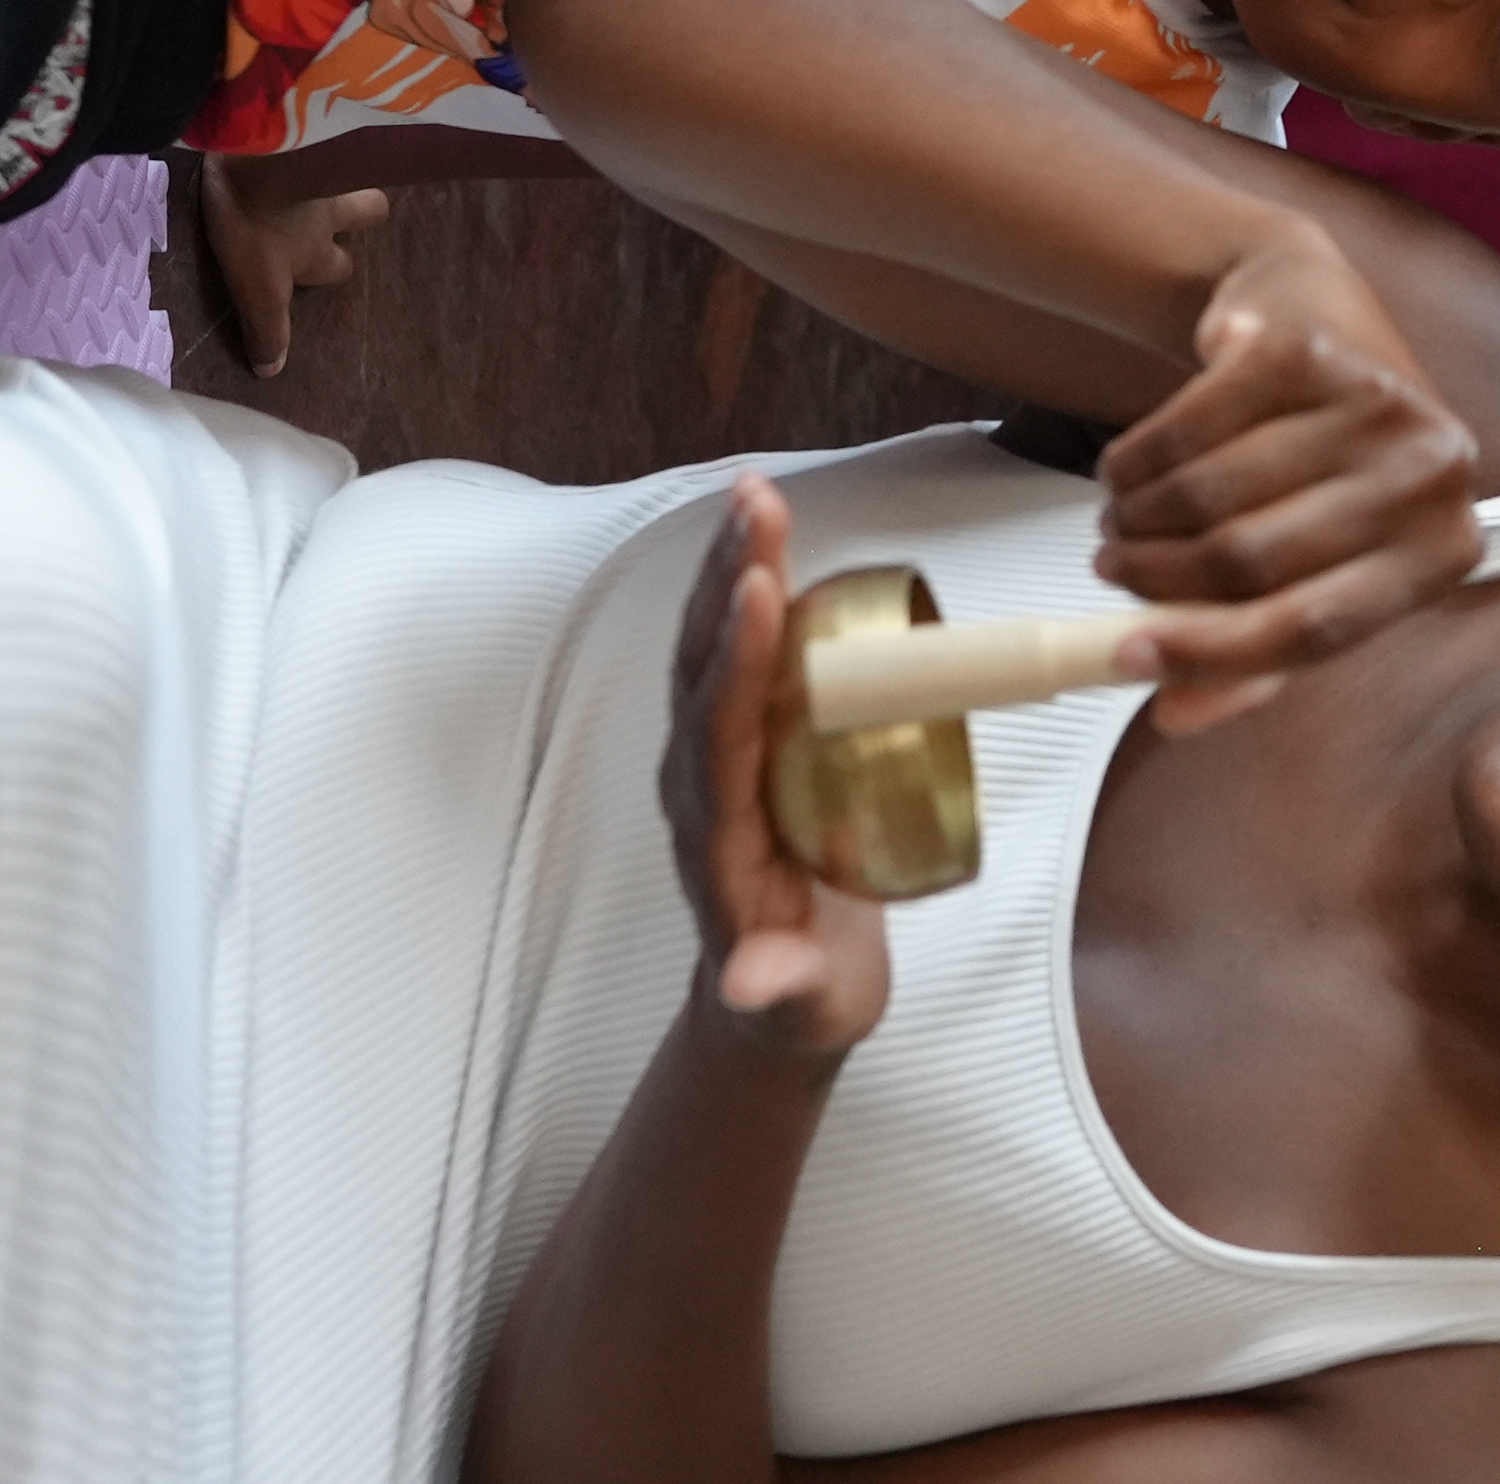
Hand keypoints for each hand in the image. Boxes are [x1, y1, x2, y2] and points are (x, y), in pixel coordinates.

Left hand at [199, 148, 389, 378]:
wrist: (256, 159)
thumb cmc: (255, 226)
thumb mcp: (257, 288)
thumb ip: (269, 328)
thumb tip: (271, 372)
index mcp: (317, 251)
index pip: (338, 266)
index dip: (331, 268)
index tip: (322, 267)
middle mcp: (331, 213)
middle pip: (366, 212)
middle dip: (357, 216)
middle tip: (334, 210)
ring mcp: (325, 171)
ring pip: (352, 170)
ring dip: (345, 174)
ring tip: (326, 168)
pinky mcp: (308, 137)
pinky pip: (323, 140)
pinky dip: (318, 143)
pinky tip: (301, 138)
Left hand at [662, 476, 889, 1058]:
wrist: (777, 999)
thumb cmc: (797, 998)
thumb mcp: (796, 1007)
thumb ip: (779, 991)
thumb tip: (756, 985)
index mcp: (717, 834)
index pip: (720, 732)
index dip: (737, 660)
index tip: (762, 591)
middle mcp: (701, 782)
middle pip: (703, 666)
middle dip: (727, 582)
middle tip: (759, 503)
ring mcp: (717, 757)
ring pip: (711, 646)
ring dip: (731, 566)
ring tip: (758, 492)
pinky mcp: (745, 743)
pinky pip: (737, 654)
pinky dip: (751, 588)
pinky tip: (773, 533)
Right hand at [1092, 231, 1481, 733]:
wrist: (1312, 313)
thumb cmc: (1322, 468)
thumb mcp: (1317, 567)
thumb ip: (1255, 653)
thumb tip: (1174, 712)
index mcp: (1444, 551)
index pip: (1317, 629)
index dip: (1210, 653)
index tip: (1124, 655)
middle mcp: (1427, 474)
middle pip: (1251, 561)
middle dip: (1156, 578)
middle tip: (1112, 573)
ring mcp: (1372, 401)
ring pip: (1208, 494)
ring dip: (1137, 518)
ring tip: (1122, 522)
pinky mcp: (1304, 348)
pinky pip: (1185, 426)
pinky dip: (1135, 457)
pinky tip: (1126, 466)